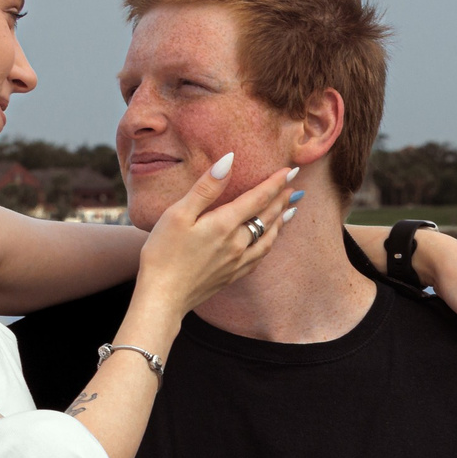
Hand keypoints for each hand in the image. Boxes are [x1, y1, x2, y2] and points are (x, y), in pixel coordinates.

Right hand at [128, 154, 297, 328]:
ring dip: (280, 222)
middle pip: (267, 217)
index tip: (289, 170)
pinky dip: (270, 244)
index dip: (275, 183)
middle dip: (281, 199)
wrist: (162, 297)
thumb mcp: (178, 213)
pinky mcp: (232, 276)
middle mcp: (238, 243)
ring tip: (289, 210)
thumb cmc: (163, 253)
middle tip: (293, 186)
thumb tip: (229, 161)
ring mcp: (237, 262)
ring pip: (268, 239)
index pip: (258, 198)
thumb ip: (206, 187)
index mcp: (225, 224)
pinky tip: (270, 242)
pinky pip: (260, 257)